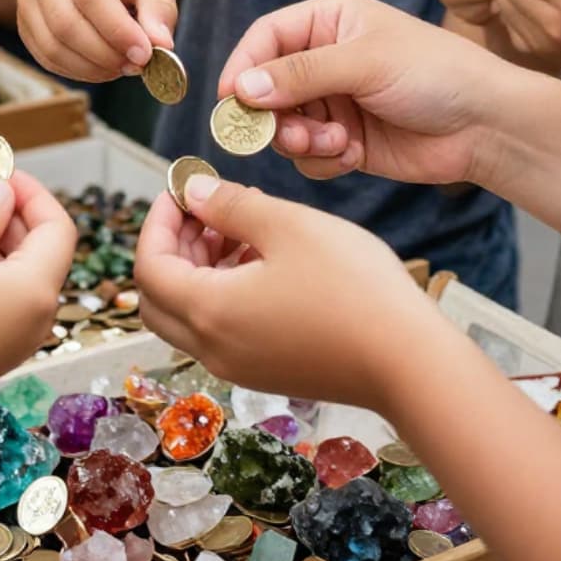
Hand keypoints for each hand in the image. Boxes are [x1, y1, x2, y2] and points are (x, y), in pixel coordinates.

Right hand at [17, 0, 176, 81]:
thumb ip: (160, 5)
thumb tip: (161, 44)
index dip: (117, 30)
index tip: (145, 54)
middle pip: (65, 23)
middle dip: (105, 54)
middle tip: (136, 65)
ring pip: (53, 46)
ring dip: (92, 68)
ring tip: (123, 66)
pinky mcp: (25, 23)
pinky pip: (46, 58)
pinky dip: (78, 71)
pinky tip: (103, 67)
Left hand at [134, 177, 429, 406]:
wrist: (411, 362)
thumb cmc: (352, 287)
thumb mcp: (287, 225)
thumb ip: (229, 205)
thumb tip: (193, 194)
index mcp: (209, 313)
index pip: (149, 267)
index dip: (157, 221)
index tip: (181, 189)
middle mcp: (214, 349)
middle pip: (159, 297)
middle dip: (173, 246)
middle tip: (205, 208)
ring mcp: (240, 366)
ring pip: (191, 314)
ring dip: (200, 267)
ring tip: (243, 225)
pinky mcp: (268, 371)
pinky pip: (223, 329)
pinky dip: (226, 290)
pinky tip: (266, 258)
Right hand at [217, 0, 511, 182]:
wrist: (486, 125)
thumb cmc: (435, 73)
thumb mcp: (364, 63)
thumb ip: (299, 74)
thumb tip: (240, 88)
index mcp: (330, 21)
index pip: (266, 37)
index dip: (243, 65)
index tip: (230, 99)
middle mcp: (326, 59)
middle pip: (266, 87)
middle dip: (274, 114)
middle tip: (291, 134)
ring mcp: (335, 101)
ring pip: (284, 125)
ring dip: (301, 139)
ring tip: (333, 143)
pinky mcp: (345, 140)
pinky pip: (309, 155)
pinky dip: (323, 159)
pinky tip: (352, 155)